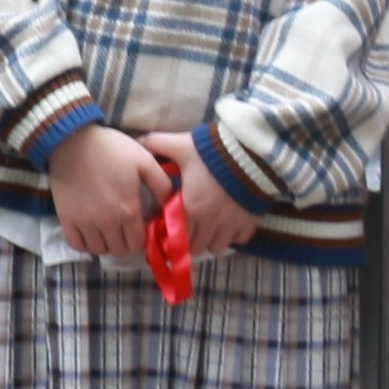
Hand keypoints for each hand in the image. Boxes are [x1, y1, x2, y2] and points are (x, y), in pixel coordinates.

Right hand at [49, 123, 169, 260]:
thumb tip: (168, 206)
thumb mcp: (145, 161)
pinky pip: (77, 244)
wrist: (74, 140)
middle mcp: (107, 222)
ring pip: (99, 250)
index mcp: (128, 210)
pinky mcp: (67, 218)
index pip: (138, 244)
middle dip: (125, 243)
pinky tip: (90, 232)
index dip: (142, 240)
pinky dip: (85, 243)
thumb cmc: (112, 149)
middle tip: (124, 228)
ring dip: (106, 243)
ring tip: (108, 229)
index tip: (140, 228)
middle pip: (119, 250)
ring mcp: (85, 222)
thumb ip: (161, 186)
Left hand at [136, 132, 254, 257]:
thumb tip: (139, 141)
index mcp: (190, 208)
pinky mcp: (250, 222)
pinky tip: (229, 225)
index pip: (176, 237)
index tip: (172, 229)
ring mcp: (231, 224)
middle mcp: (209, 222)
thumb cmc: (211, 151)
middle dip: (191, 241)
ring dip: (211, 241)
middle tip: (190, 229)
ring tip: (209, 229)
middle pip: (196, 247)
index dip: (172, 236)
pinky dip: (234, 236)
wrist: (250, 151)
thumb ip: (157, 144)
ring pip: (217, 248)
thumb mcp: (181, 145)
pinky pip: (239, 240)